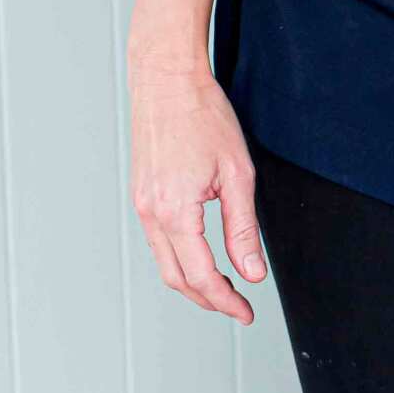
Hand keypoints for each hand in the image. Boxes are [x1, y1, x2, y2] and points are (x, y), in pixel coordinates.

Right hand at [129, 60, 268, 320]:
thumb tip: (253, 271)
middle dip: (208, 299)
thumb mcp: (236, 174)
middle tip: (238, 305)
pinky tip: (201, 254)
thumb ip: (243, 229)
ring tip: (224, 284)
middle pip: (177, 279)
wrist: (167, 80)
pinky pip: (157, 241)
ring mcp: (141, 205)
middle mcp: (151, 213)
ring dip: (192, 281)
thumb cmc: (202, 115)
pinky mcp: (141, 194)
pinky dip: (179, 258)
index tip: (246, 312)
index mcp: (175, 211)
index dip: (226, 301)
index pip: (202, 276)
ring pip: (164, 263)